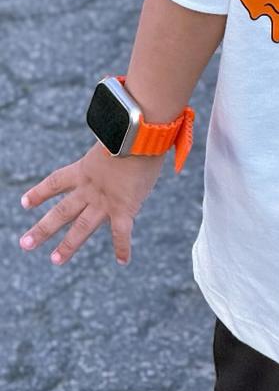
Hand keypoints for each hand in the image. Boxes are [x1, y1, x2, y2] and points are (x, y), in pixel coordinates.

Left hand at [18, 141, 164, 265]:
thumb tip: (122, 141)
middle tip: (25, 244)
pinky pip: (122, 232)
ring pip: (81, 227)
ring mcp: (105, 200)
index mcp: (84, 168)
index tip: (25, 203)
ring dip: (68, 245)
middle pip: (61, 212)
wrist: (140, 134)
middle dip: (42, 229)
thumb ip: (111, 148)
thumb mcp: (112, 138)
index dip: (40, 193)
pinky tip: (123, 261)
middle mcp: (89, 188)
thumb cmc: (132, 129)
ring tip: (55, 260)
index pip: (55, 182)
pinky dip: (123, 248)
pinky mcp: (124, 208)